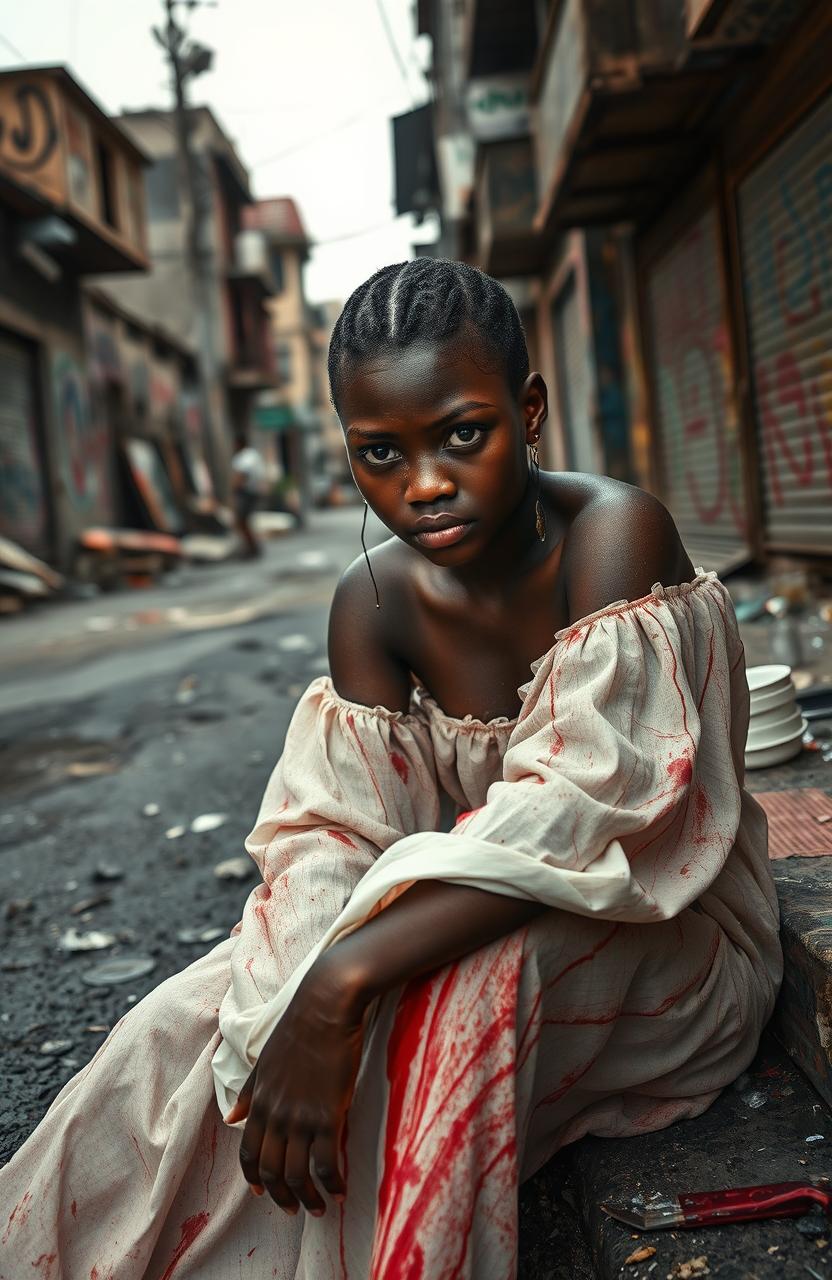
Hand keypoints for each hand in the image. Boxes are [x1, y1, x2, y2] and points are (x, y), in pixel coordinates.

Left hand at [226, 958, 366, 1215]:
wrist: (325, 1005)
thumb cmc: (298, 1027)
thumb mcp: (265, 1060)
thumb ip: (248, 1091)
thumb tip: (230, 1118)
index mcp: (258, 1101)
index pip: (248, 1154)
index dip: (254, 1179)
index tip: (263, 1194)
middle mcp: (275, 1114)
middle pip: (271, 1171)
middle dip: (281, 1197)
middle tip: (295, 1209)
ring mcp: (300, 1117)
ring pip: (297, 1174)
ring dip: (307, 1198)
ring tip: (319, 1207)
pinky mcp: (328, 1115)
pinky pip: (326, 1162)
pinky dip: (331, 1182)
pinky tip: (340, 1189)